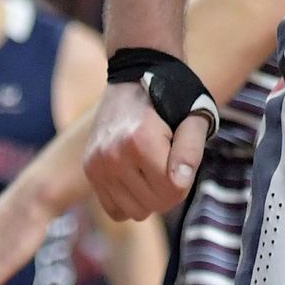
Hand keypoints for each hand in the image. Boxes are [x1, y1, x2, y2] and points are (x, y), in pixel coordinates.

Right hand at [84, 81, 204, 220]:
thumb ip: (191, 151)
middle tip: (168, 160)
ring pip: (135, 212)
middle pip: (154, 205)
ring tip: (150, 166)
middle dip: (169, 189)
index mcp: (140, 140)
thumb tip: (179, 183)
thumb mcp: (194, 116)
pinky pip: (114, 209)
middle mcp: (112, 154)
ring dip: (149, 196)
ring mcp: (97, 163)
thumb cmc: (172, 95)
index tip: (181, 156)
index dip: (185, 178)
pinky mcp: (89, 168)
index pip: (173, 190)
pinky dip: (129, 200)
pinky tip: (135, 177)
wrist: (135, 73)